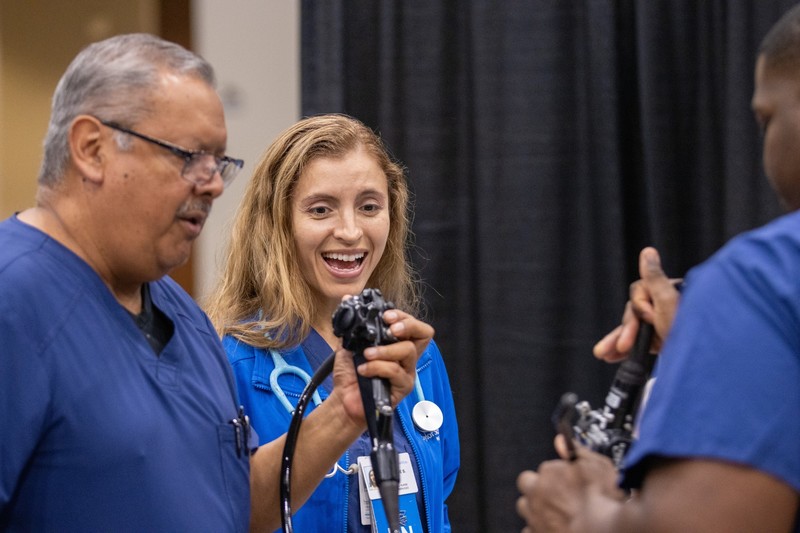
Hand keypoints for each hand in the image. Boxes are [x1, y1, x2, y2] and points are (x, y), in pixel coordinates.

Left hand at [330, 309, 433, 423]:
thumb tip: (347, 299)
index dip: (403, 316)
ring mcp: (406, 372)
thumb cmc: (350, 374)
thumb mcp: (349, 344)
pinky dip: (377, 367)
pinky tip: (363, 369)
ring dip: (385, 349)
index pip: (412, 324)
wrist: (342, 400)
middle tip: (390, 328)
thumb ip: (351, 324)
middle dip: (407, 325)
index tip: (386, 315)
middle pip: (424, 333)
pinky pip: (396, 371)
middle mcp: (405, 357)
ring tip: (366, 353)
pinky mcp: (402, 388)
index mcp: (396, 343)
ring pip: (408, 351)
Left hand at [516, 443, 623, 532]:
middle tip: (554, 494)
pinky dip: (538, 529)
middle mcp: (537, 494)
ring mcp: (534, 517)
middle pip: (526, 484)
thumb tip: (561, 440)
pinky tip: (552, 528)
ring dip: (535, 508)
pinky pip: (528, 530)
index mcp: (549, 473)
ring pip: (525, 508)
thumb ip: (578, 451)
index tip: (567, 481)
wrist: (605, 530)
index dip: (557, 475)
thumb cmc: (603, 499)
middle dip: (536, 486)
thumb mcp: (599, 466)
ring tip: (554, 513)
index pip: (545, 469)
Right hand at [593, 247, 680, 361]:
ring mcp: (662, 325)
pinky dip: (624, 350)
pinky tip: (611, 355)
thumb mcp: (667, 301)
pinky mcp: (660, 341)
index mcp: (668, 292)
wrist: (703, 362)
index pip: (639, 292)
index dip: (641, 307)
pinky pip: (637, 343)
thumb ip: (654, 278)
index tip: (652, 319)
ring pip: (633, 329)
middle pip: (634, 312)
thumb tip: (648, 250)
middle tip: (624, 346)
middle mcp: (665, 306)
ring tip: (602, 354)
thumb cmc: (686, 329)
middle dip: (627, 330)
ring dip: (617, 341)